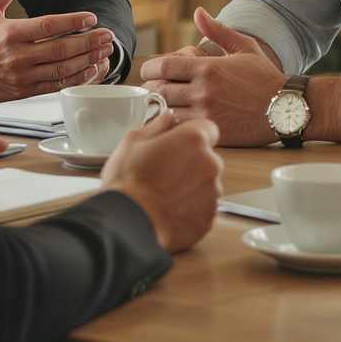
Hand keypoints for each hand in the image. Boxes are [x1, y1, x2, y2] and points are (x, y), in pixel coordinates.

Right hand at [0, 0, 114, 101]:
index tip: (91, 18)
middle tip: (106, 35)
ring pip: (62, 69)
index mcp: (10, 32)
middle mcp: (17, 56)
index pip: (49, 26)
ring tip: (104, 51)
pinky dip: (74, 78)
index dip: (73, 21)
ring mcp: (21, 76)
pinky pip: (54, 86)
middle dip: (88, 42)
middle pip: (61, 49)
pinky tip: (88, 70)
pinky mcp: (23, 91)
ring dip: (87, 60)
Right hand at [102, 111, 223, 252]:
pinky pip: (204, 206)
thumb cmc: (128, 183)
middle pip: (207, 157)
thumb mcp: (133, 141)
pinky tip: (169, 206)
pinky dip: (191, 206)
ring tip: (164, 191)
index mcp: (193, 140)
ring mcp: (212, 193)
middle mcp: (210, 164)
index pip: (207, 128)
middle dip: (191, 161)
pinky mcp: (209, 217)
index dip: (191, 134)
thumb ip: (156, 126)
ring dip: (191, 184)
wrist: (128, 223)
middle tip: (165, 168)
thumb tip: (166, 119)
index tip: (179, 141)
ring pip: (206, 183)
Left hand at [140, 8, 284, 146]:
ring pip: (166, 111)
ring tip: (160, 104)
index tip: (149, 72)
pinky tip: (174, 120)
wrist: (286, 108)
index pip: (162, 67)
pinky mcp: (212, 132)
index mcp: (207, 68)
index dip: (149, 69)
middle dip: (150, 88)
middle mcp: (203, 91)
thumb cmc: (264, 77)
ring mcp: (206, 114)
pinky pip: (180, 129)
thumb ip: (216, 30)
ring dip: (158, 107)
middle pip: (158, 90)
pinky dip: (172, 124)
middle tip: (152, 88)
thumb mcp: (243, 47)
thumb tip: (198, 12)